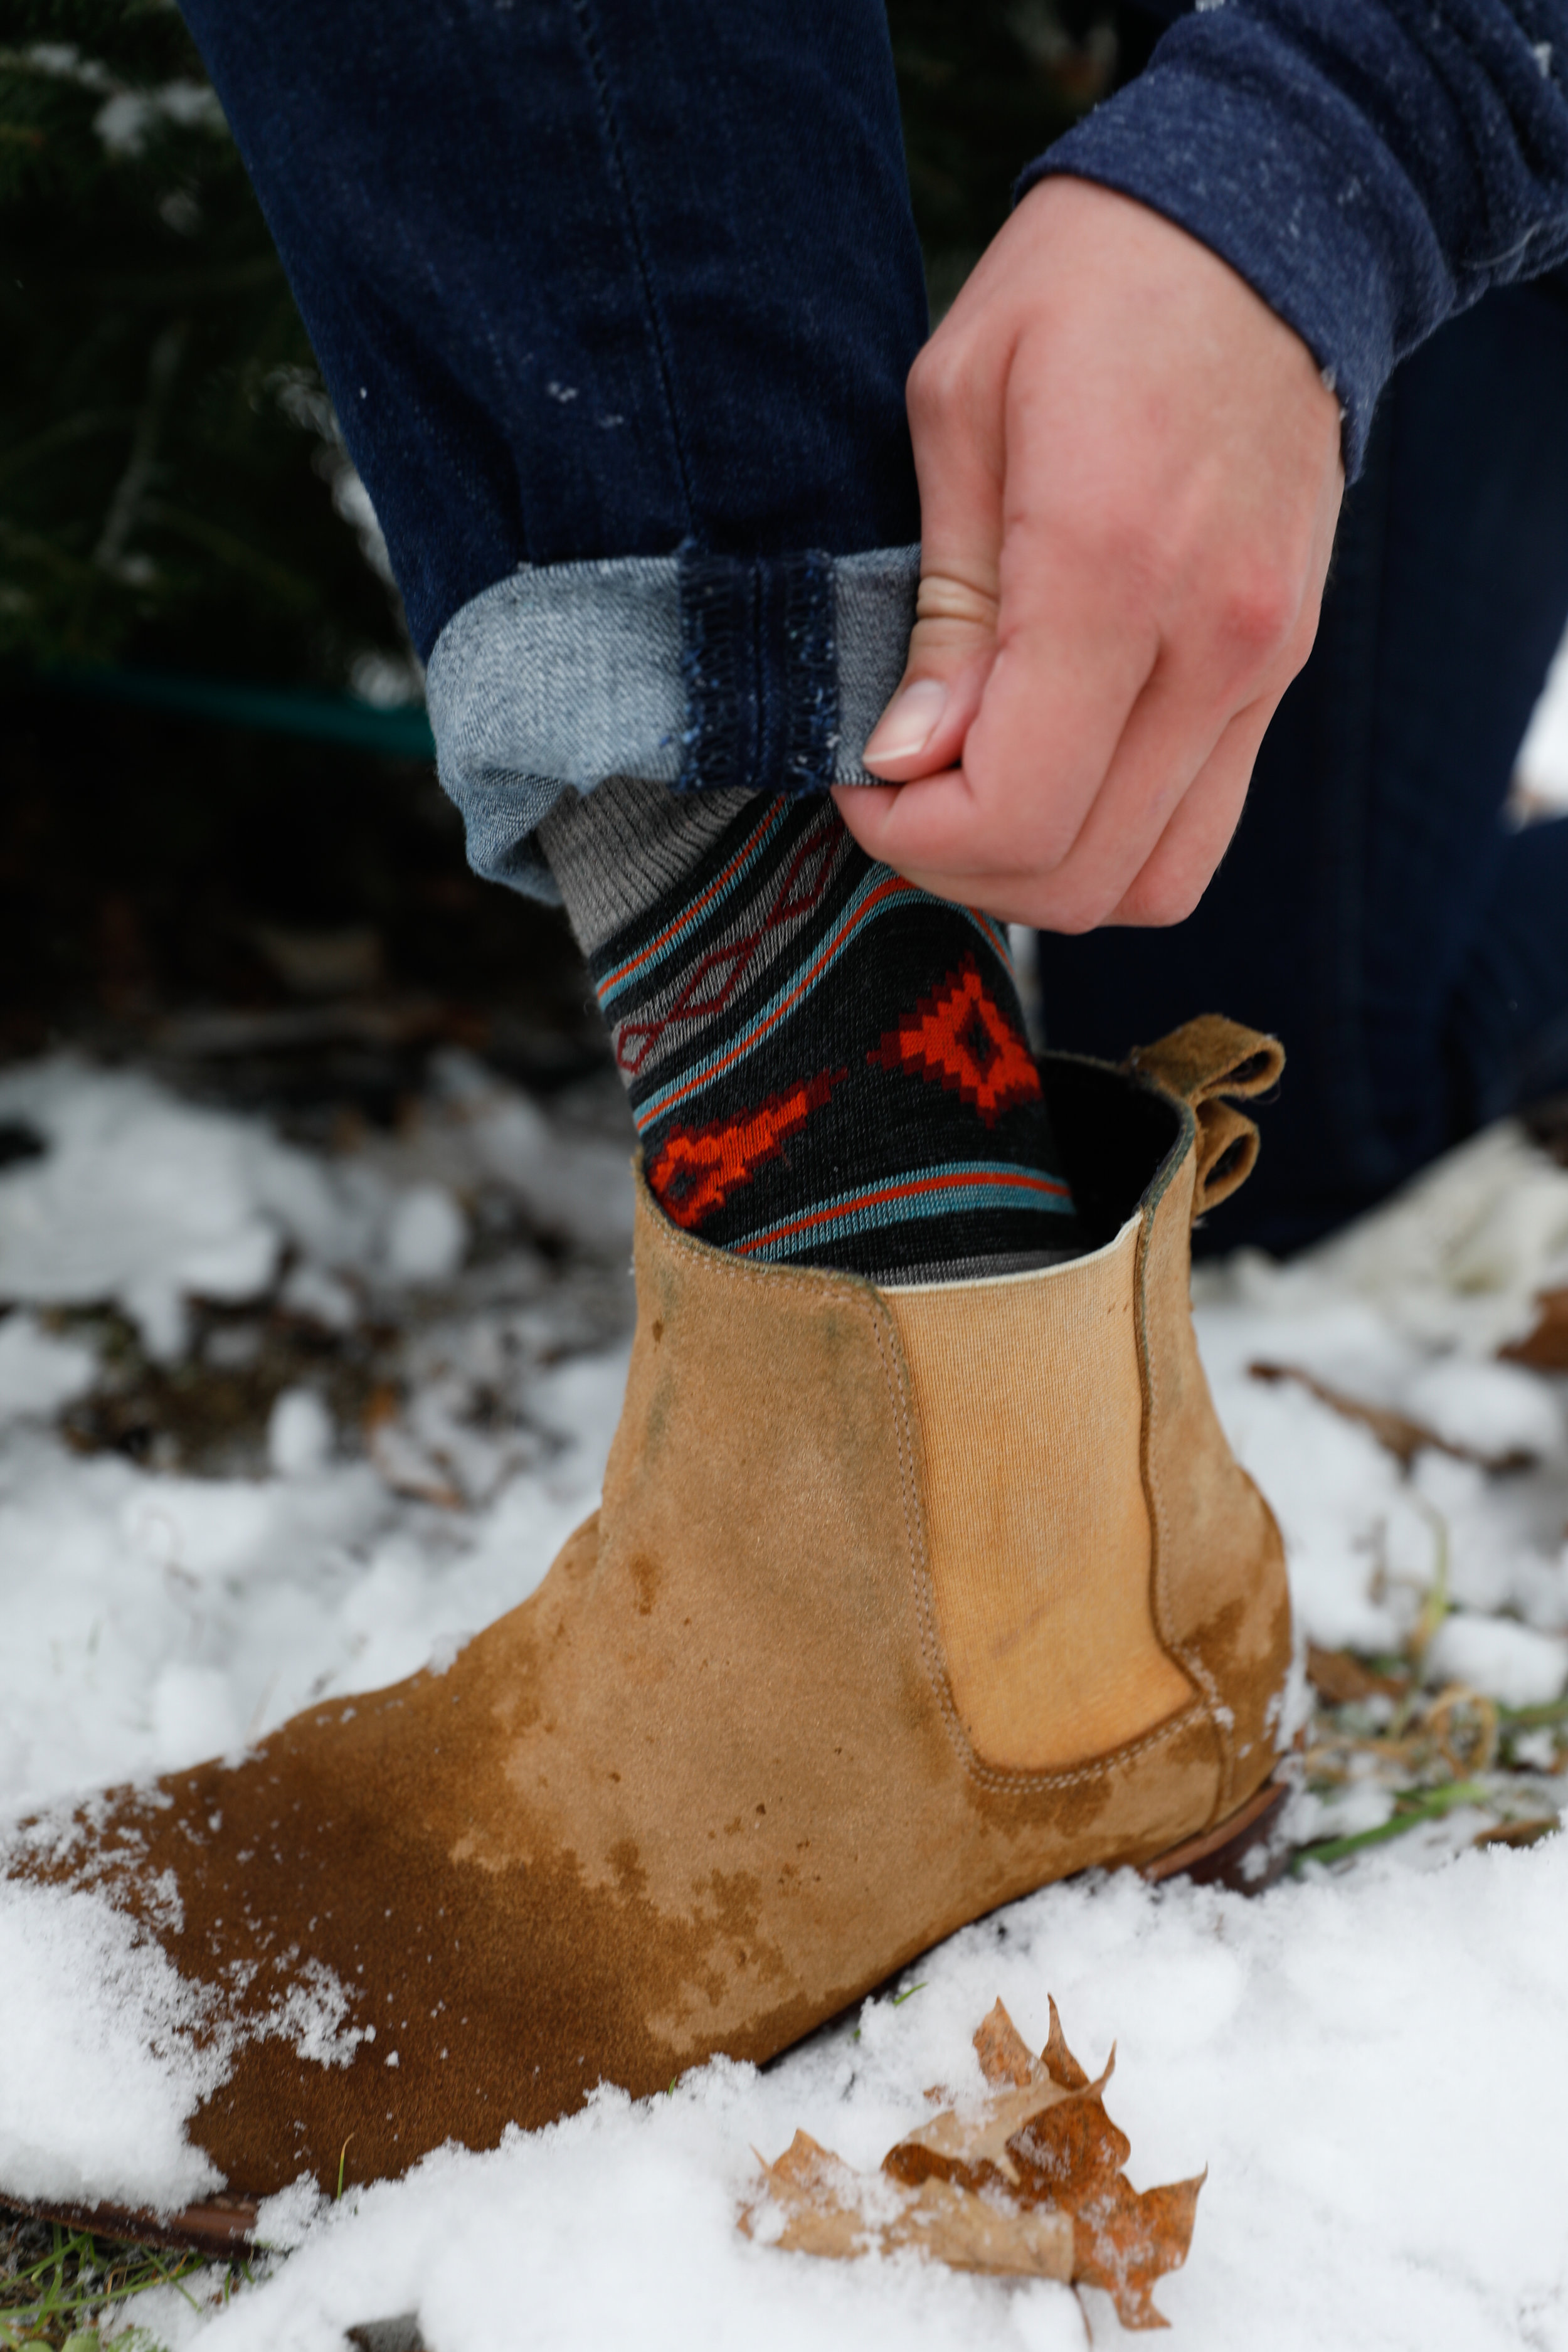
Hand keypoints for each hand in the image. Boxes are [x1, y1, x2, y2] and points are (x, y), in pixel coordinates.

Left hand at [835, 177, 1343, 930]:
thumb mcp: (961, 407)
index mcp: (1114, 569)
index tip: (860, 778)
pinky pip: (1195, 833)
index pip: (1014, 812)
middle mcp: (1213, 645)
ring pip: (1149, 884)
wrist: (1271, 225)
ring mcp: (1263, 674)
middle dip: (960, 867)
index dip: (910, 835)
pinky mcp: (1280, 679)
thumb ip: (941, 608)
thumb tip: (907, 758)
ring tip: (971, 797)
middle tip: (900, 796)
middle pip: (1077, 875)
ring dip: (1039, 876)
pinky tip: (1048, 776)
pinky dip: (1110, 844)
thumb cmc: (1092, 288)